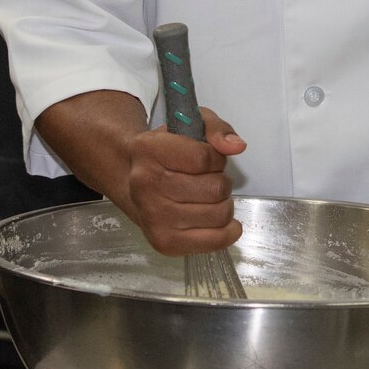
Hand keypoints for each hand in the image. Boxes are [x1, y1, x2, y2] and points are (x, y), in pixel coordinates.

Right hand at [117, 108, 246, 255]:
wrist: (133, 183)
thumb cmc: (166, 155)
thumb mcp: (190, 126)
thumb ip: (217, 128)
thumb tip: (235, 146)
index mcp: (149, 149)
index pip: (204, 158)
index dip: (216, 159)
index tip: (208, 159)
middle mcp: (146, 185)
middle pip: (215, 189)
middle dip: (221, 182)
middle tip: (207, 181)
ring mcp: (153, 216)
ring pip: (219, 214)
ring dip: (223, 204)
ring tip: (207, 198)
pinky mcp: (164, 241)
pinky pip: (214, 241)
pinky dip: (226, 232)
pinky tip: (220, 221)